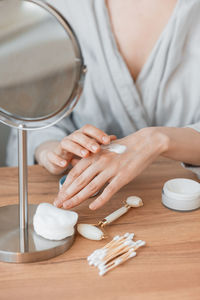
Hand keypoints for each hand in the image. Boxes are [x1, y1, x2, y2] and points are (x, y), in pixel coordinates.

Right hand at [35, 124, 115, 174]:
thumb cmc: (78, 152)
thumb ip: (100, 143)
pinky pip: (53, 155)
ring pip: (67, 143)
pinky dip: (58, 159)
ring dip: (76, 148)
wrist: (57, 157)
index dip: (98, 133)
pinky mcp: (52, 155)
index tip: (108, 140)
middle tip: (97, 149)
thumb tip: (115, 139)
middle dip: (88, 141)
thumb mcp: (90, 148)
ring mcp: (61, 146)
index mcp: (81, 135)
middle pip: (79, 135)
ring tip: (85, 155)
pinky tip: (66, 164)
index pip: (89, 129)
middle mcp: (71, 138)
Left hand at [54, 127, 168, 208]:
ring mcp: (111, 169)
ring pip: (91, 186)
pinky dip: (100, 200)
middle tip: (58, 204)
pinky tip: (92, 207)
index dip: (65, 185)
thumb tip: (75, 164)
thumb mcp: (104, 149)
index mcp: (94, 155)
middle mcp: (100, 162)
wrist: (144, 143)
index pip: (75, 172)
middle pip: (79, 181)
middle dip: (67, 194)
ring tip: (68, 207)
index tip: (59, 195)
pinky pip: (109, 190)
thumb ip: (91, 158)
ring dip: (78, 198)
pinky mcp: (123, 176)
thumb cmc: (124, 148)